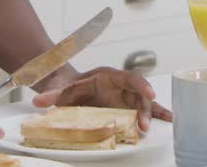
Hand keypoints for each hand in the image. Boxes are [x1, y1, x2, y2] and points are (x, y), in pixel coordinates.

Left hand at [32, 67, 171, 130]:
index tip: (149, 93)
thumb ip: (52, 94)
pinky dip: (155, 114)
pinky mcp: (125, 107)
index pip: (129, 77)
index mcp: (109, 76)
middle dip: (143, 108)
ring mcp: (124, 97)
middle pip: (138, 94)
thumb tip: (38, 100)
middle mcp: (120, 86)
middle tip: (142, 125)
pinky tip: (168, 120)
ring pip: (142, 104)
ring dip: (148, 115)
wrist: (68, 90)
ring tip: (148, 129)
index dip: (141, 85)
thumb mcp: (61, 89)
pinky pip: (143, 110)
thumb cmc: (68, 87)